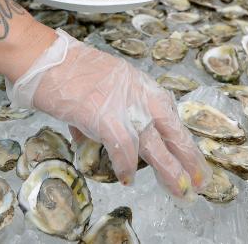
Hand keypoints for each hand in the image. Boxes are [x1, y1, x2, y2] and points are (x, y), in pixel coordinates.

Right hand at [7, 30, 211, 198]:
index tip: (191, 155)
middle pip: (172, 130)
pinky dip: (126, 167)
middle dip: (188, 157)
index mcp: (139, 84)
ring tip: (178, 188)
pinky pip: (123, 150)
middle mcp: (138, 94)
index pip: (169, 114)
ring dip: (168, 170)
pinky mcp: (107, 119)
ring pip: (155, 146)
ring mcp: (124, 107)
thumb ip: (102, 109)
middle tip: (200, 178)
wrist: (47, 59)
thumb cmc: (65, 68)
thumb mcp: (98, 82)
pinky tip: (126, 178)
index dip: (181, 137)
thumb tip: (90, 135)